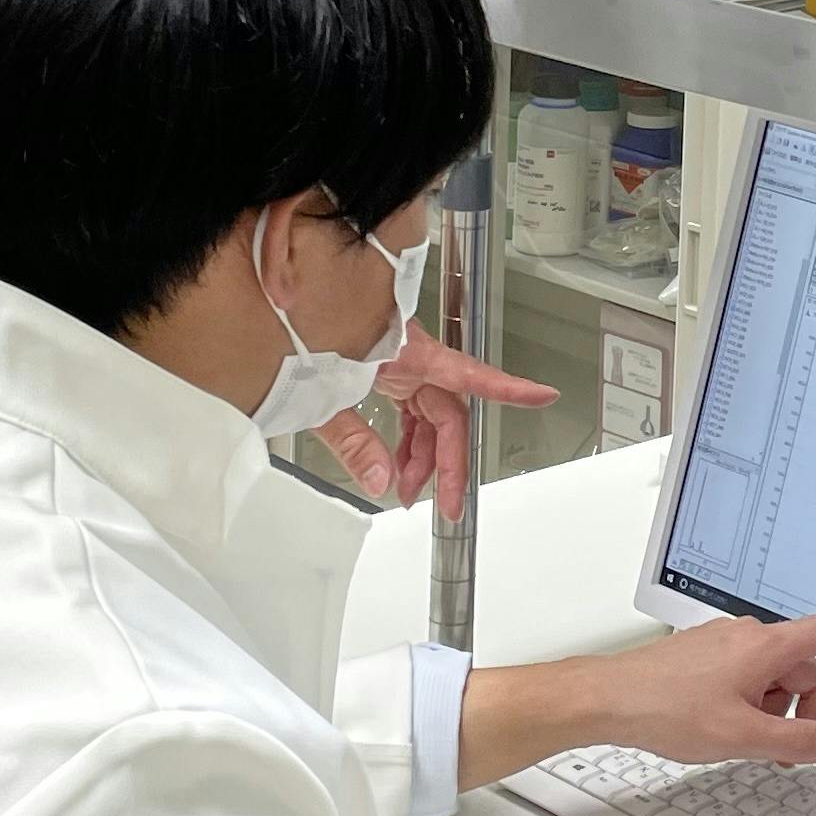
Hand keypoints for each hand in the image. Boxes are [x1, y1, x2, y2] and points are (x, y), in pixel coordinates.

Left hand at [318, 323, 556, 516]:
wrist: (272, 311)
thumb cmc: (297, 340)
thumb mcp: (321, 401)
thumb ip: (354, 444)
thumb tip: (380, 481)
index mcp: (404, 352)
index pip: (466, 374)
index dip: (508, 388)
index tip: (543, 395)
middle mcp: (410, 355)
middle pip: (446, 413)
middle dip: (446, 463)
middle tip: (447, 504)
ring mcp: (400, 362)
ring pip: (429, 415)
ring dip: (422, 456)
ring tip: (408, 492)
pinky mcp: (388, 368)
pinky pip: (411, 408)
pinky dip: (408, 438)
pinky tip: (398, 466)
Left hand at [586, 610, 815, 769]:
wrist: (608, 700)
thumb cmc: (664, 708)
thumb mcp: (742, 737)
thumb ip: (797, 741)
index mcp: (766, 647)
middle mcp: (749, 637)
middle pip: (805, 670)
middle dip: (806, 712)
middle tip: (785, 751)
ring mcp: (726, 646)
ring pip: (775, 680)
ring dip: (774, 713)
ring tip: (743, 741)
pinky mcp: (707, 659)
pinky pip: (749, 680)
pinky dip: (752, 707)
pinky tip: (725, 730)